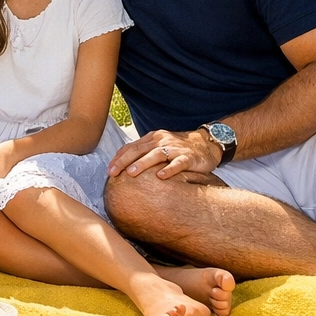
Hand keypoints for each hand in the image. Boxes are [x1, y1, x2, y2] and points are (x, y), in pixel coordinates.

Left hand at [107, 129, 221, 179]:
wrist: (206, 143)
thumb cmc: (179, 148)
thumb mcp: (159, 146)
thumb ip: (144, 153)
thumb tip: (123, 166)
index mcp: (152, 138)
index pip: (131, 147)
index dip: (119, 158)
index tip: (109, 170)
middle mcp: (162, 141)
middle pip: (139, 150)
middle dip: (124, 161)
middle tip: (113, 173)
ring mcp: (175, 148)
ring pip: (156, 155)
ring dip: (143, 163)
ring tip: (131, 173)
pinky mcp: (189, 157)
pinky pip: (178, 163)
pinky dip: (169, 169)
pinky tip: (161, 177)